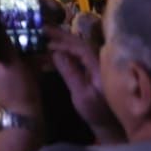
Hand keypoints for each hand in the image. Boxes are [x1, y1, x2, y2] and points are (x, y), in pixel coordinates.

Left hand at [0, 32, 39, 117]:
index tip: (7, 24)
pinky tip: (21, 58)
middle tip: (17, 34)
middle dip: (3, 40)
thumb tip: (0, 28)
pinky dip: (9, 60)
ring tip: (21, 45)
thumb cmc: (20, 88)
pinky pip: (1, 64)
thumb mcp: (16, 64)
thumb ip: (6, 46)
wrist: (24, 115)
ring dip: (7, 50)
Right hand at [47, 27, 122, 141]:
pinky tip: (52, 48)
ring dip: (61, 39)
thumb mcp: (81, 95)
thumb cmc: (96, 112)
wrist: (109, 123)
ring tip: (43, 34)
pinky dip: (64, 48)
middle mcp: (100, 61)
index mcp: (100, 66)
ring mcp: (97, 63)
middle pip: (79, 42)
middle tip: (40, 28)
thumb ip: (70, 72)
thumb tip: (56, 52)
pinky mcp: (93, 67)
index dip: (62, 41)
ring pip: (78, 46)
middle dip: (60, 35)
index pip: (80, 47)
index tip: (45, 37)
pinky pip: (78, 53)